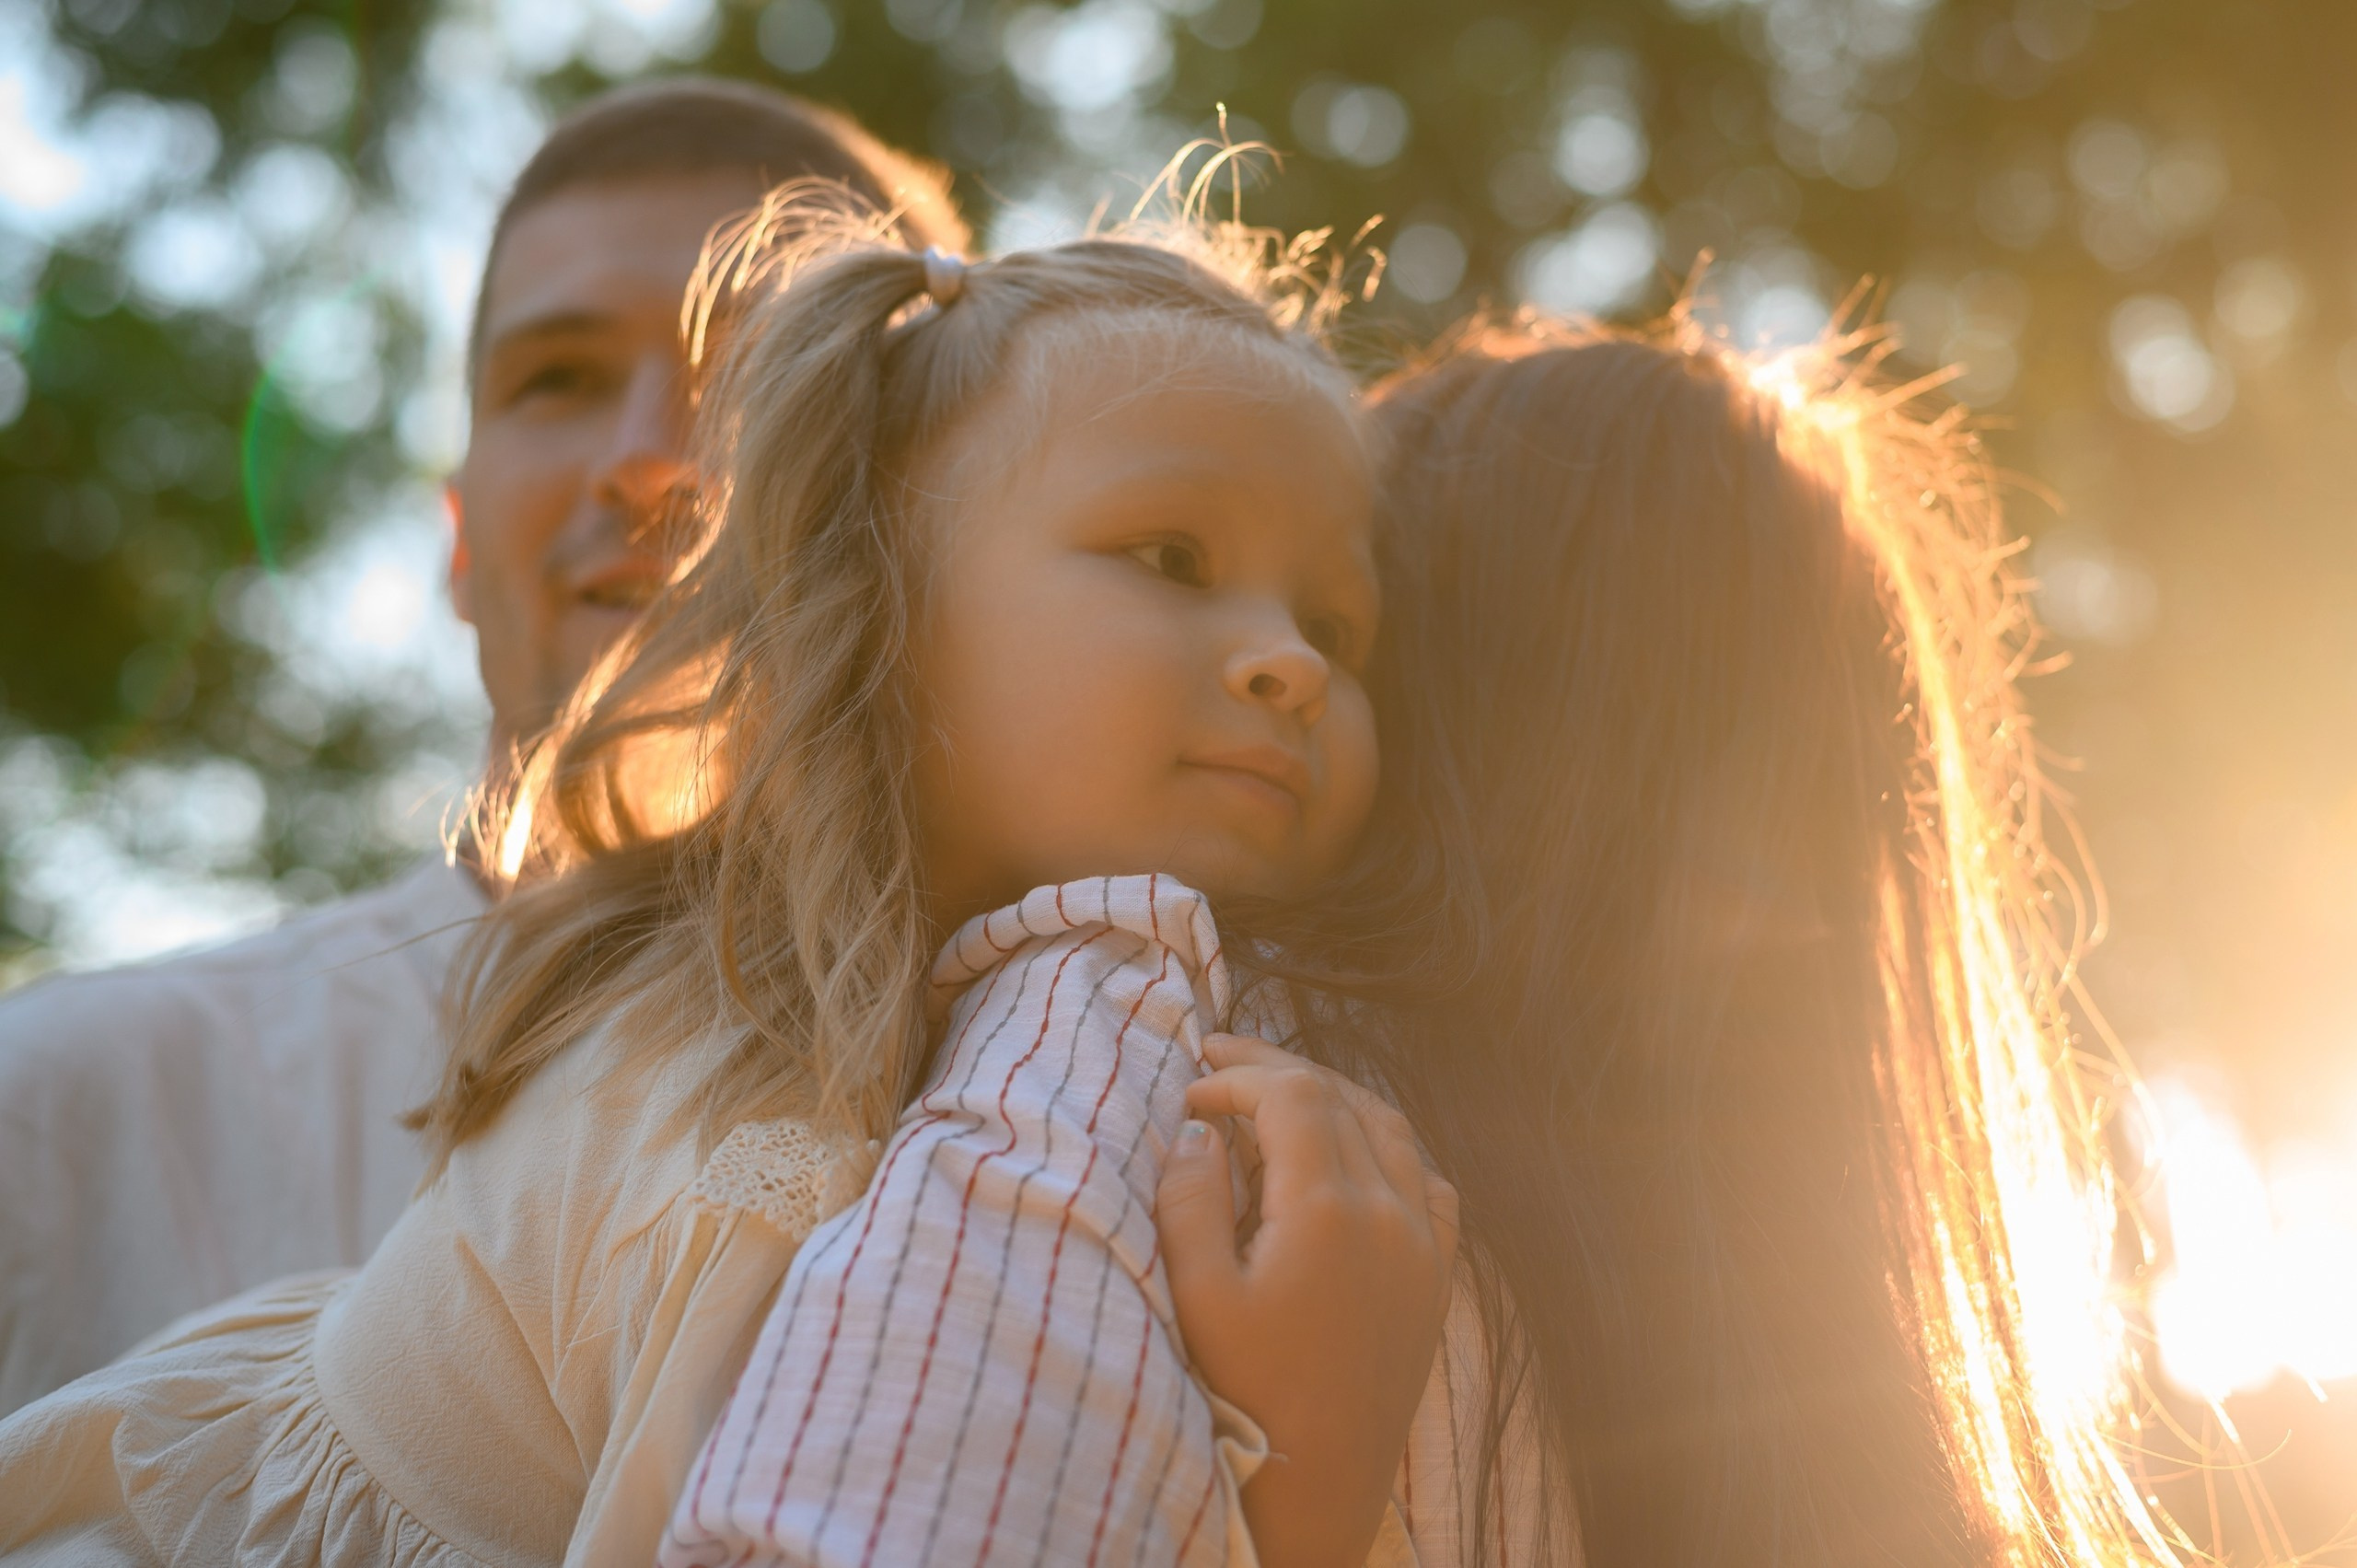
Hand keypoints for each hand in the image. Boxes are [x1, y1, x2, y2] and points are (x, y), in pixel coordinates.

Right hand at [1155, 1034, 1459, 1567]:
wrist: (1318, 1486)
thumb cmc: (1247, 1397)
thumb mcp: (1197, 1299)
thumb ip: (1191, 1201)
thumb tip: (1198, 1132)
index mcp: (1330, 1211)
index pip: (1293, 1096)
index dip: (1239, 1076)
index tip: (1190, 1091)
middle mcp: (1391, 1216)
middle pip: (1342, 1100)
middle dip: (1278, 1071)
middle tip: (1220, 1060)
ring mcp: (1423, 1247)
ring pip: (1391, 1131)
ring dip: (1334, 1099)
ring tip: (1278, 1093)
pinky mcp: (1435, 1280)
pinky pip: (1429, 1183)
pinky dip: (1389, 1147)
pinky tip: (1354, 1154)